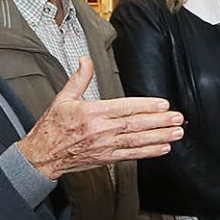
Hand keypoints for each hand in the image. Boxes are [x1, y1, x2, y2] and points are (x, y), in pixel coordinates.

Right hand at [20, 58, 183, 178]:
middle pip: (135, 125)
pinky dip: (148, 152)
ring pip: (137, 141)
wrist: (41, 155)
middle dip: (159, 121)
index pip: (124, 108)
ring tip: (176, 133)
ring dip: (159, 137)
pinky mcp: (106, 158)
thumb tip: (86, 60)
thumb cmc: (52, 127)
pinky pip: (131, 155)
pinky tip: (163, 148)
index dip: (145, 106)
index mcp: (91, 113)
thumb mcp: (63, 98)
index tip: (162, 104)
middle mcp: (100, 130)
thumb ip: (79, 79)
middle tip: (177, 118)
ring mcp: (104, 146)